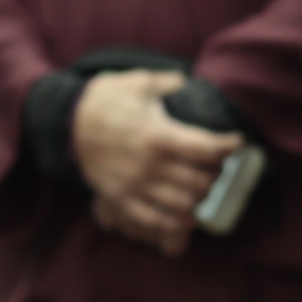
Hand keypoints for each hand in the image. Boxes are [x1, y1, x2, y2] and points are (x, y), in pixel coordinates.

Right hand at [71, 71, 239, 256]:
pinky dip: (175, 221)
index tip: (237, 142)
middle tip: (218, 165)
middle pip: (200, 180)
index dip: (229, 146)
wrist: (64, 123)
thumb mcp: (137, 82)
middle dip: (216, 173)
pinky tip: (186, 214)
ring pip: (183, 204)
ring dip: (199, 197)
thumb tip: (187, 80)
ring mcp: (134, 186)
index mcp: (158, 136)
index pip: (207, 149)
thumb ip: (167, 82)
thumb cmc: (104, 101)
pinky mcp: (120, 199)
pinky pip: (153, 220)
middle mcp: (149, 165)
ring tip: (202, 186)